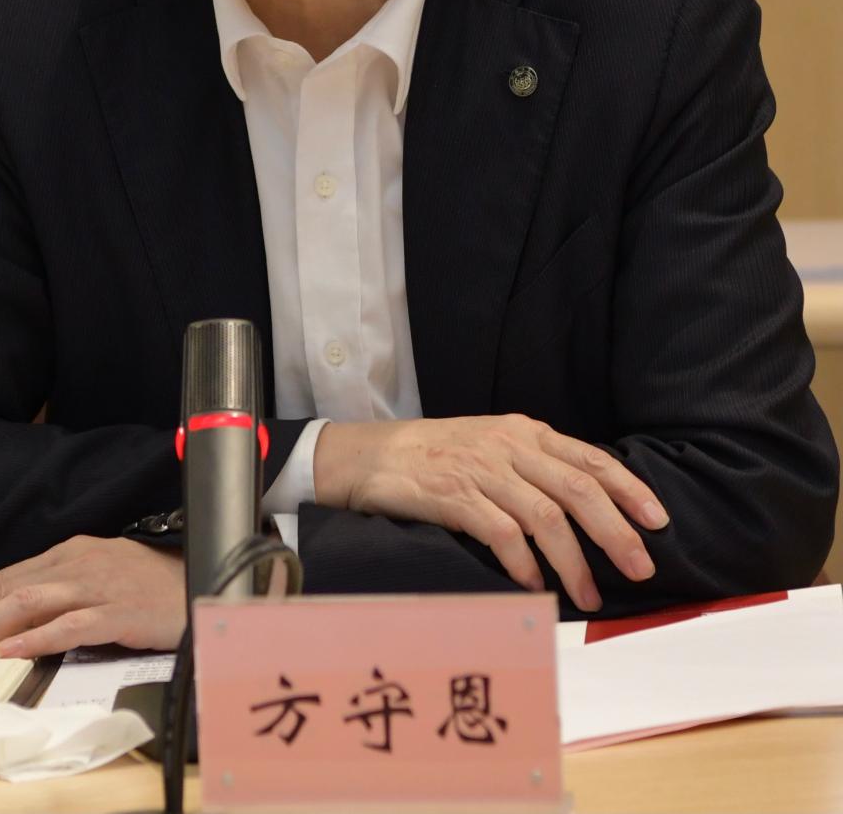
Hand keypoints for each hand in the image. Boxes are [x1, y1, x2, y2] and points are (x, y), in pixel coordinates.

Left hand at [0, 536, 185, 657]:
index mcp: (71, 554)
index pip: (6, 577)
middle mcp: (79, 563)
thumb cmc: (148, 586)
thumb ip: (59, 592)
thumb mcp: (98, 579)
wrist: (202, 583)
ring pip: (30, 602)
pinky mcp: (119, 611)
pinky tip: (13, 650)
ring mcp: (99, 585)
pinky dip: (38, 637)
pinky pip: (72, 624)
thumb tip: (10, 619)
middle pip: (9, 587)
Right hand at [313, 415, 668, 612]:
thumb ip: (535, 467)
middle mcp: (510, 447)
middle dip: (616, 532)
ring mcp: (482, 471)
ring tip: (589, 597)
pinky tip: (534, 586)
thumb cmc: (436, 456)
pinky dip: (524, 564)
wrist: (371, 455)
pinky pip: (502, 534)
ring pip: (546, 517)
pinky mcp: (455, 497)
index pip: (590, 459)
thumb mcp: (492, 446)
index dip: (629, 489)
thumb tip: (588, 505)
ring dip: (574, 562)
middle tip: (640, 568)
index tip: (658, 520)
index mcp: (525, 432)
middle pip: (578, 489)